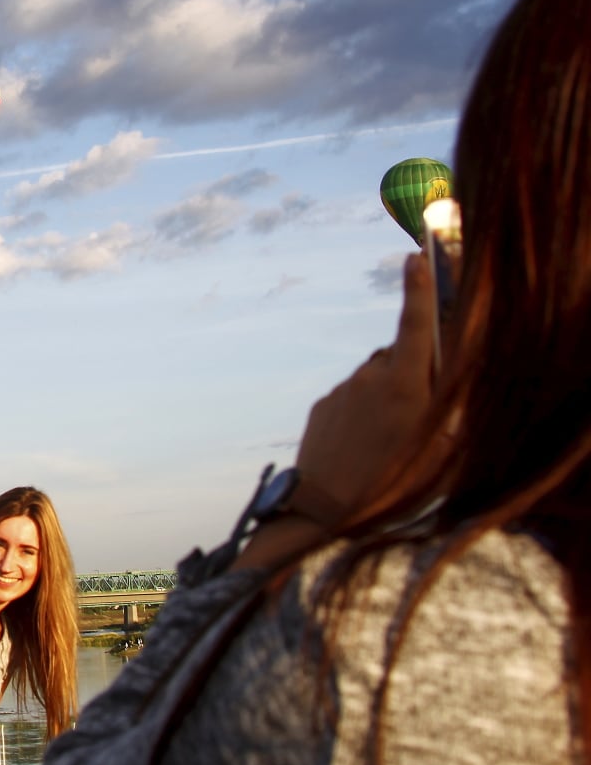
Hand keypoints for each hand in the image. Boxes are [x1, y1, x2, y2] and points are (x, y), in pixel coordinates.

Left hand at [234, 255, 436, 570]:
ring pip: (373, 380)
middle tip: (415, 415)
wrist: (324, 507)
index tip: (414, 257)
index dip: (417, 289)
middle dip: (409, 375)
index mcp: (405, 384)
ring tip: (383, 441)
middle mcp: (371, 377)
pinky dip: (360, 412)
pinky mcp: (322, 404)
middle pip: (398, 359)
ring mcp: (344, 389)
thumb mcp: (437, 449)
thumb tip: (437, 389)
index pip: (415, 324)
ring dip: (383, 397)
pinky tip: (359, 445)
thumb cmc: (394, 482)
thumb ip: (442, 409)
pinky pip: (350, 397)